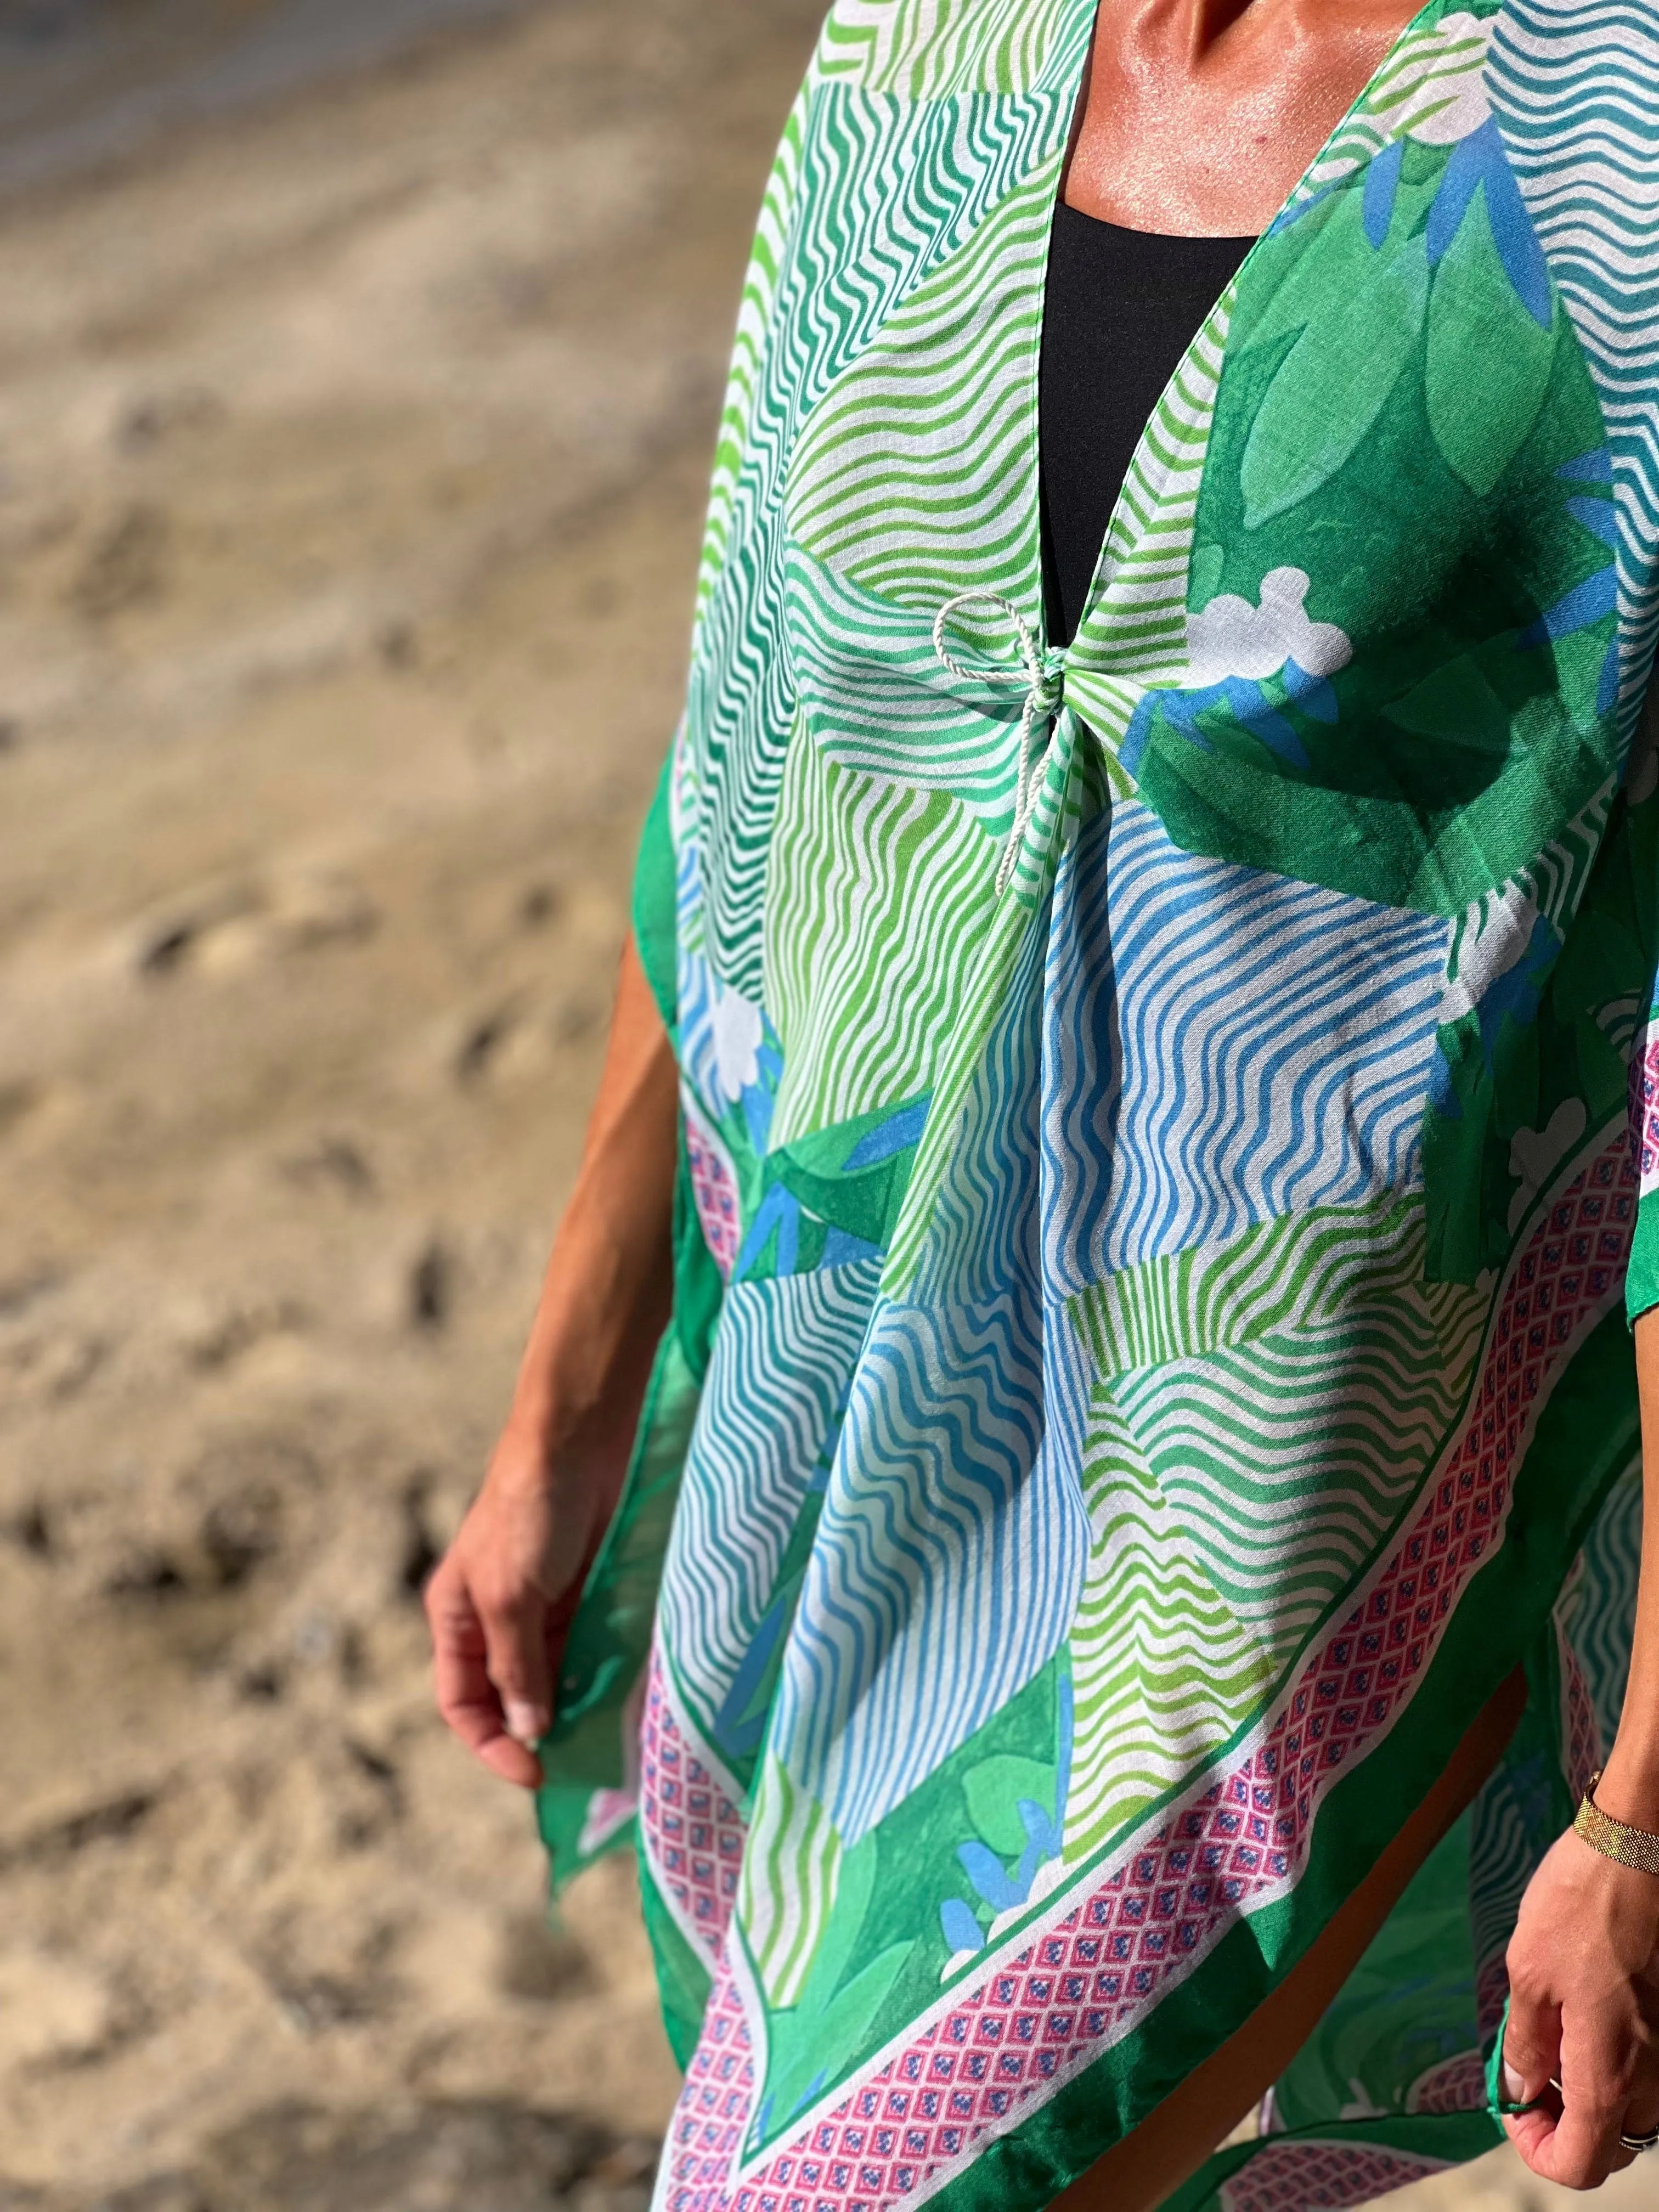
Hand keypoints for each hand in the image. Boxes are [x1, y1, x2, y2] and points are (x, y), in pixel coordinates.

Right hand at [424, 1424, 604, 1788]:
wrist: (579, 1441)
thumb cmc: (529, 1514)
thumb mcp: (510, 1597)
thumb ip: (517, 1666)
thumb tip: (529, 1731)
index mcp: (457, 1618)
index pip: (462, 1704)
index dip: (490, 1744)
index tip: (534, 1773)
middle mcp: (497, 1619)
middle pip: (511, 1696)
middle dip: (540, 1732)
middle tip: (582, 1764)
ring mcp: (544, 1606)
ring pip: (557, 1677)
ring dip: (578, 1706)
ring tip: (610, 1736)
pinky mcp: (586, 1593)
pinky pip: (591, 1649)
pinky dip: (604, 1675)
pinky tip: (626, 1694)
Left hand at [1502, 1823, 1658, 2185]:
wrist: (1639, 1850)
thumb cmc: (1579, 1905)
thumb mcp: (1529, 1972)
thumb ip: (1526, 2043)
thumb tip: (1519, 2089)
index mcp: (1610, 2072)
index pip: (1580, 2165)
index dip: (1535, 2150)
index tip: (1511, 2108)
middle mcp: (1653, 2077)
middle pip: (1611, 2145)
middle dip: (1563, 2126)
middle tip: (1526, 2076)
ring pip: (1634, 2113)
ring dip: (1590, 2098)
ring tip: (1550, 2045)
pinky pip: (1649, 2074)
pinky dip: (1614, 2068)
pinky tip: (1582, 2023)